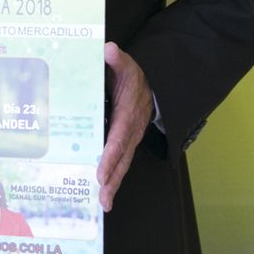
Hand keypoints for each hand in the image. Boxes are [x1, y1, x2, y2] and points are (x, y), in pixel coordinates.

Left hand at [97, 41, 153, 211]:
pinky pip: (119, 162)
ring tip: (102, 204)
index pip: (118, 140)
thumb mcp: (127, 66)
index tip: (100, 173)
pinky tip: (100, 191)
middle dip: (112, 181)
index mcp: (129, 116)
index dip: (109, 158)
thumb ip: (118, 60)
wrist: (153, 87)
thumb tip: (109, 49)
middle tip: (103, 200)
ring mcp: (130, 141)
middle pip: (121, 160)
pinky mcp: (126, 144)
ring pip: (121, 166)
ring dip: (113, 185)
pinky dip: (112, 178)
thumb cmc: (135, 78)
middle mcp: (131, 133)